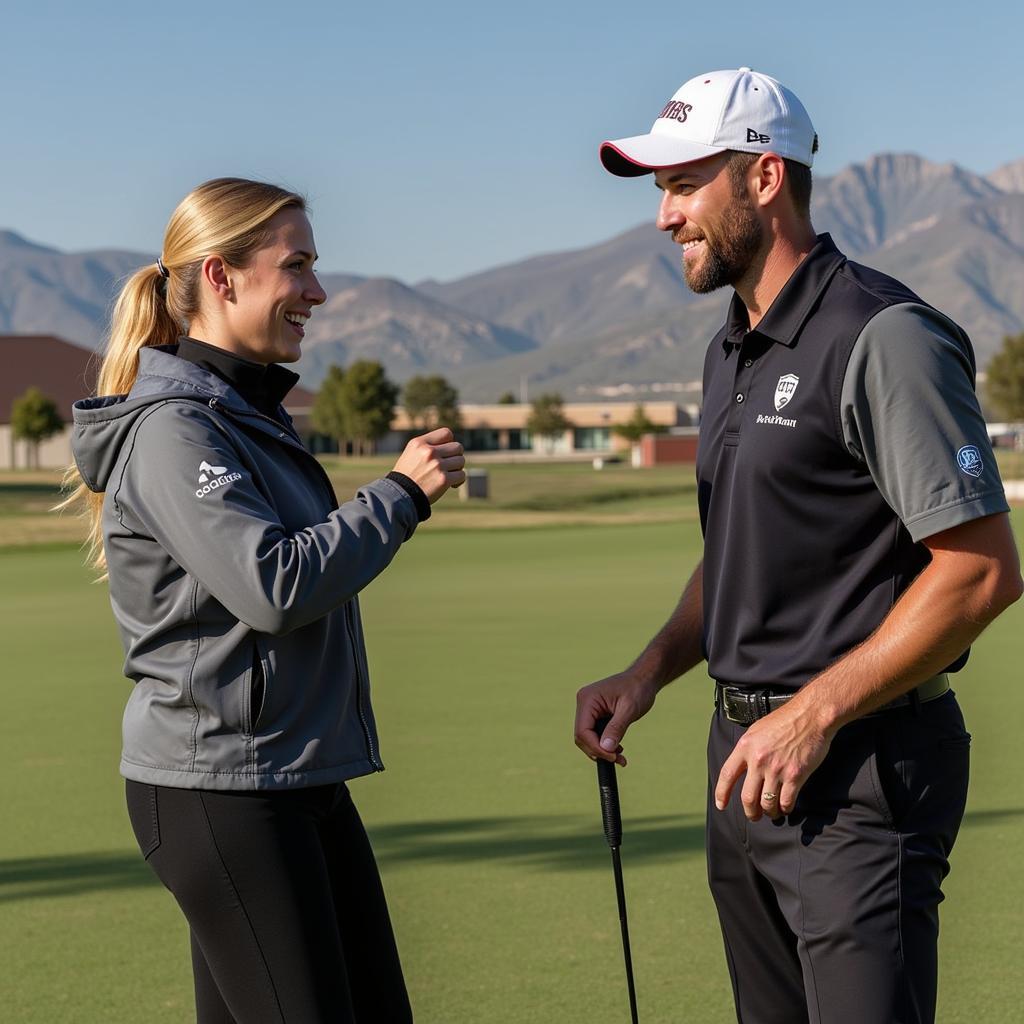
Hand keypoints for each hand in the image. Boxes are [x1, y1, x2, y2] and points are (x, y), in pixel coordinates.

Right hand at [392, 428, 465, 502]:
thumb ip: (428, 446)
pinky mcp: (444, 480)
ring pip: (461, 461)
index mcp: (419, 443)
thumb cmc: (407, 475)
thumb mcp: (412, 454)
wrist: (400, 496)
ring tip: (448, 475)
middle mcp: (429, 452)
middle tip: (449, 465)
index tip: (445, 452)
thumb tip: (451, 443)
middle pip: (457, 447)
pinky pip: (461, 475)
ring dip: (457, 469)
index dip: (450, 442)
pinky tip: (451, 484)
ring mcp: (437, 465)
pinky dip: (458, 480)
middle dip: (455, 456)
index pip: (446, 433)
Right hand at [574, 671, 658, 765]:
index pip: (583, 731)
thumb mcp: (629, 709)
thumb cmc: (638, 689)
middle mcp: (584, 703)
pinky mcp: (594, 713)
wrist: (644, 679)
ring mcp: (588, 708)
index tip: (613, 757)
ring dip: (602, 750)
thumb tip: (606, 749)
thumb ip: (617, 728)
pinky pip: (594, 733)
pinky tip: (618, 748)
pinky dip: (604, 743)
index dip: (596, 748)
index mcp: (588, 699)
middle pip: (582, 736)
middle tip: (619, 760)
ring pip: (587, 737)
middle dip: (599, 751)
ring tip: (621, 756)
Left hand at [714, 698, 834, 820]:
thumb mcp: (757, 730)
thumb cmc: (785, 720)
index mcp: (745, 747)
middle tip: (754, 816)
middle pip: (747, 797)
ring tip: (772, 813)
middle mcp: (758, 760)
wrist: (810, 716)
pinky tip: (786, 807)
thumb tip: (742, 768)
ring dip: (769, 812)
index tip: (720, 805)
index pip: (727, 775)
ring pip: (767, 803)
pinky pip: (786, 801)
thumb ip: (747, 749)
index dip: (722, 793)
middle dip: (750, 812)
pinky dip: (785, 808)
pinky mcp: (795, 775)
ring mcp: (776, 769)